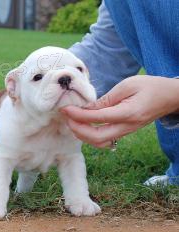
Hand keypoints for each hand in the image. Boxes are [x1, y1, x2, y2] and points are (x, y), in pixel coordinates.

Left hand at [61, 75, 178, 147]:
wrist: (169, 97)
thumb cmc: (150, 86)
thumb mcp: (127, 86)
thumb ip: (106, 99)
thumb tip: (87, 108)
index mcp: (128, 113)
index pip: (97, 118)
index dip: (78, 115)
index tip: (66, 109)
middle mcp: (126, 127)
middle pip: (97, 138)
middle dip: (78, 130)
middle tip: (67, 118)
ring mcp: (126, 132)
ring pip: (100, 143)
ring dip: (83, 136)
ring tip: (73, 122)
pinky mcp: (124, 132)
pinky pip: (105, 140)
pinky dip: (91, 136)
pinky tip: (84, 127)